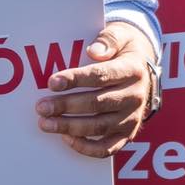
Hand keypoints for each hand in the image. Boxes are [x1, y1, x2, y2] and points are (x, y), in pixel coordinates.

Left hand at [36, 21, 153, 157]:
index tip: (52, 82)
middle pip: (97, 104)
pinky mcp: (127, 133)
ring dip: (69, 127)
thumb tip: (94, 51)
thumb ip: (108, 40)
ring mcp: (132, 117)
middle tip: (41, 106)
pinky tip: (66, 138)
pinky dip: (86, 147)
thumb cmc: (125, 51)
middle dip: (66, 106)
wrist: (143, 68)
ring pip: (99, 127)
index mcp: (133, 71)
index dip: (76, 79)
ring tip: (45, 123)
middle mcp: (135, 96)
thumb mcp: (121, 35)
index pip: (101, 76)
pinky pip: (107, 148)